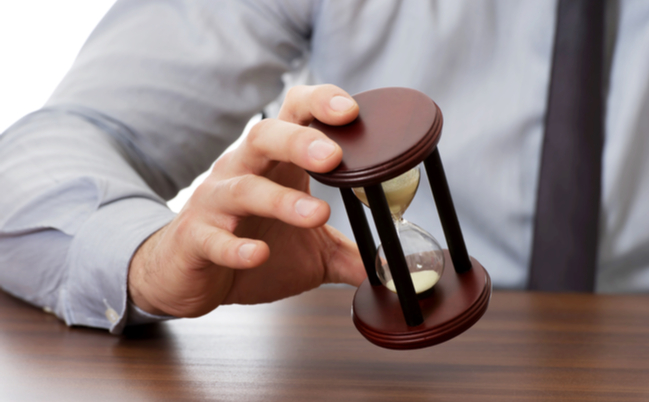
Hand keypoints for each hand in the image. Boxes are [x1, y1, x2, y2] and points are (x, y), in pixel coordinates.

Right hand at [128, 84, 365, 316]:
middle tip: (334, 156)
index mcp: (274, 164)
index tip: (351, 111)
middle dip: (299, 141)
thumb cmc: (250, 243)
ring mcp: (215, 203)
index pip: (293, 114)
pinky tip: (258, 255)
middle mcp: (242, 172)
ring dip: (280, 199)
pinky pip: (213, 237)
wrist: (189, 274)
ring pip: (243, 187)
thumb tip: (391, 266)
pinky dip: (235, 247)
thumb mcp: (310, 253)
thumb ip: (348, 253)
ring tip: (316, 215)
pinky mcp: (195, 238)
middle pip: (264, 137)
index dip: (319, 103)